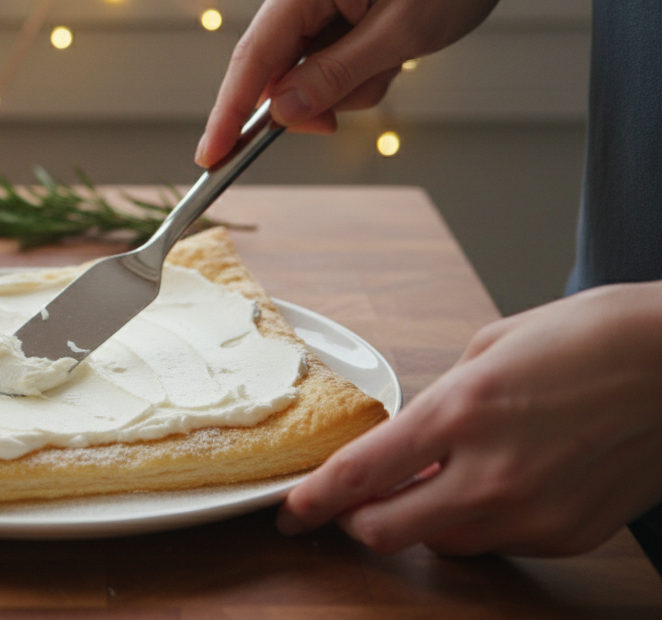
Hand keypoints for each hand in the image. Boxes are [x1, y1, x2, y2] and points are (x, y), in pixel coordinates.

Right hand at [195, 0, 587, 166]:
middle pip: (277, 71)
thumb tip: (280, 114)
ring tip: (395, 55)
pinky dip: (353, 70)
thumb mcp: (399, 36)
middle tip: (377, 80)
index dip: (229, 113)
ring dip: (348, 83)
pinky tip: (386, 49)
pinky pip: (318, 61)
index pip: (252, 58)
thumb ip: (335, 77)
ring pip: (301, 73)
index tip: (211, 157)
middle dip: (323, 95)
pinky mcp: (319, 6)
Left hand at [277, 281, 661, 556]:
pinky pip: (500, 543)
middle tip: (356, 501)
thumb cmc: (591, 338)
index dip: (313, 501)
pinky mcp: (570, 534)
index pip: (361, 476)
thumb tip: (411, 441)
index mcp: (461, 412)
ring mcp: (534, 513)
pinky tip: (499, 483)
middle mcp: (492, 474)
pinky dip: (481, 522)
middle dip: (359, 520)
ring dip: (422, 521)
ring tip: (440, 479)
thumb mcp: (489, 348)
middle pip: (388, 532)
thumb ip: (440, 403)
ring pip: (443, 544)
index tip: (291, 512)